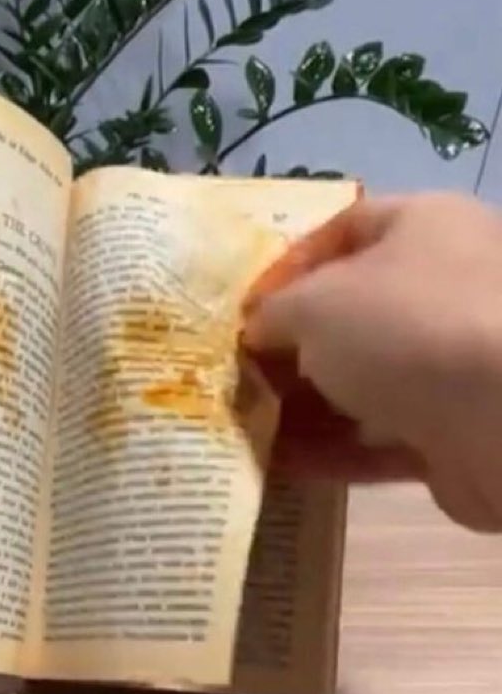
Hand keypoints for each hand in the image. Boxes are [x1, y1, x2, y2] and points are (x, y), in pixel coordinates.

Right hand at [242, 192, 501, 531]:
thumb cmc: (405, 326)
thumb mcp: (314, 304)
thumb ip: (274, 314)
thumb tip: (259, 332)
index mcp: (426, 227)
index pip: (346, 229)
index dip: (289, 266)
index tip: (244, 310)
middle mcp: (448, 287)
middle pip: (353, 314)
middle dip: (292, 347)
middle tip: (239, 375)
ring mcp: (455, 364)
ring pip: (365, 381)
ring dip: (306, 406)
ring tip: (247, 427)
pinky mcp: (454, 432)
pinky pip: (379, 439)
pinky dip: (332, 451)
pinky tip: (280, 466)